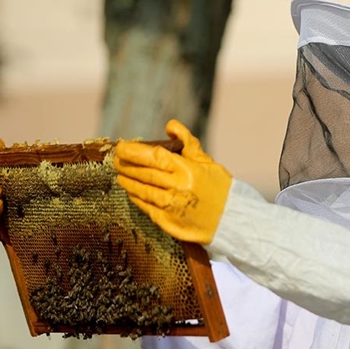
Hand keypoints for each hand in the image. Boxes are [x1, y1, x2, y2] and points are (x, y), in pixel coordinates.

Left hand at [114, 119, 232, 244]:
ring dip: (128, 182)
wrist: (233, 220)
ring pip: (141, 191)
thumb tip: (170, 125)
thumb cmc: (221, 188)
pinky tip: (133, 192)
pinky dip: (137, 198)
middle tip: (116, 159)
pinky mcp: (168, 223)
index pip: (153, 156)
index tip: (121, 147)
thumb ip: (187, 143)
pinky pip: (146, 208)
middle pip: (144, 173)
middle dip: (126, 165)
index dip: (133, 151)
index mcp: (187, 170)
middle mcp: (177, 188)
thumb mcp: (207, 162)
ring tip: (121, 175)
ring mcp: (171, 207)